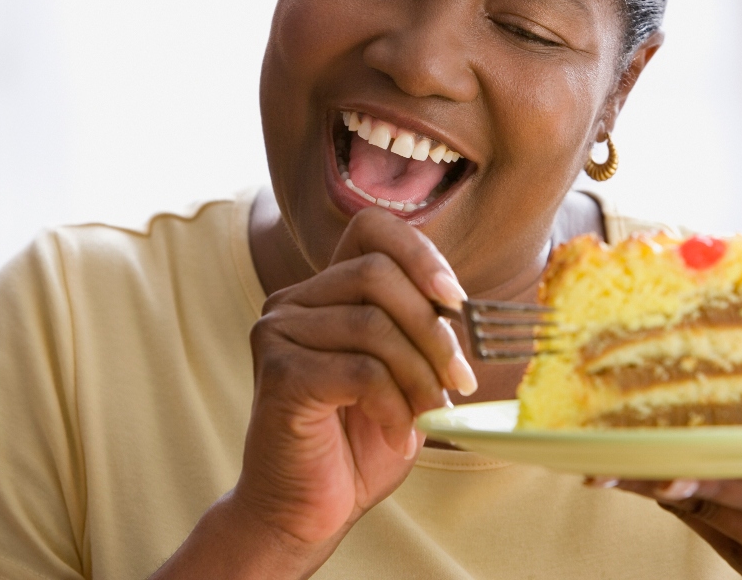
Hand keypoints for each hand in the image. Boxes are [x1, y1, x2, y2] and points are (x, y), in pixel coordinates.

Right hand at [229, 207, 476, 566]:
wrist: (305, 512)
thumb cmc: (359, 444)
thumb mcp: (404, 376)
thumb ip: (420, 330)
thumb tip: (462, 305)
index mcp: (325, 292)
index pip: (371, 229)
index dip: (419, 253)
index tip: (456, 300)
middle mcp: (293, 302)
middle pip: (377, 274)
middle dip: (432, 329)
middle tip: (461, 379)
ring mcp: (279, 334)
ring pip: (373, 325)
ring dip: (419, 374)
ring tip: (430, 413)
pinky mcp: (280, 374)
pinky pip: (359, 371)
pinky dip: (394, 404)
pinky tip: (398, 436)